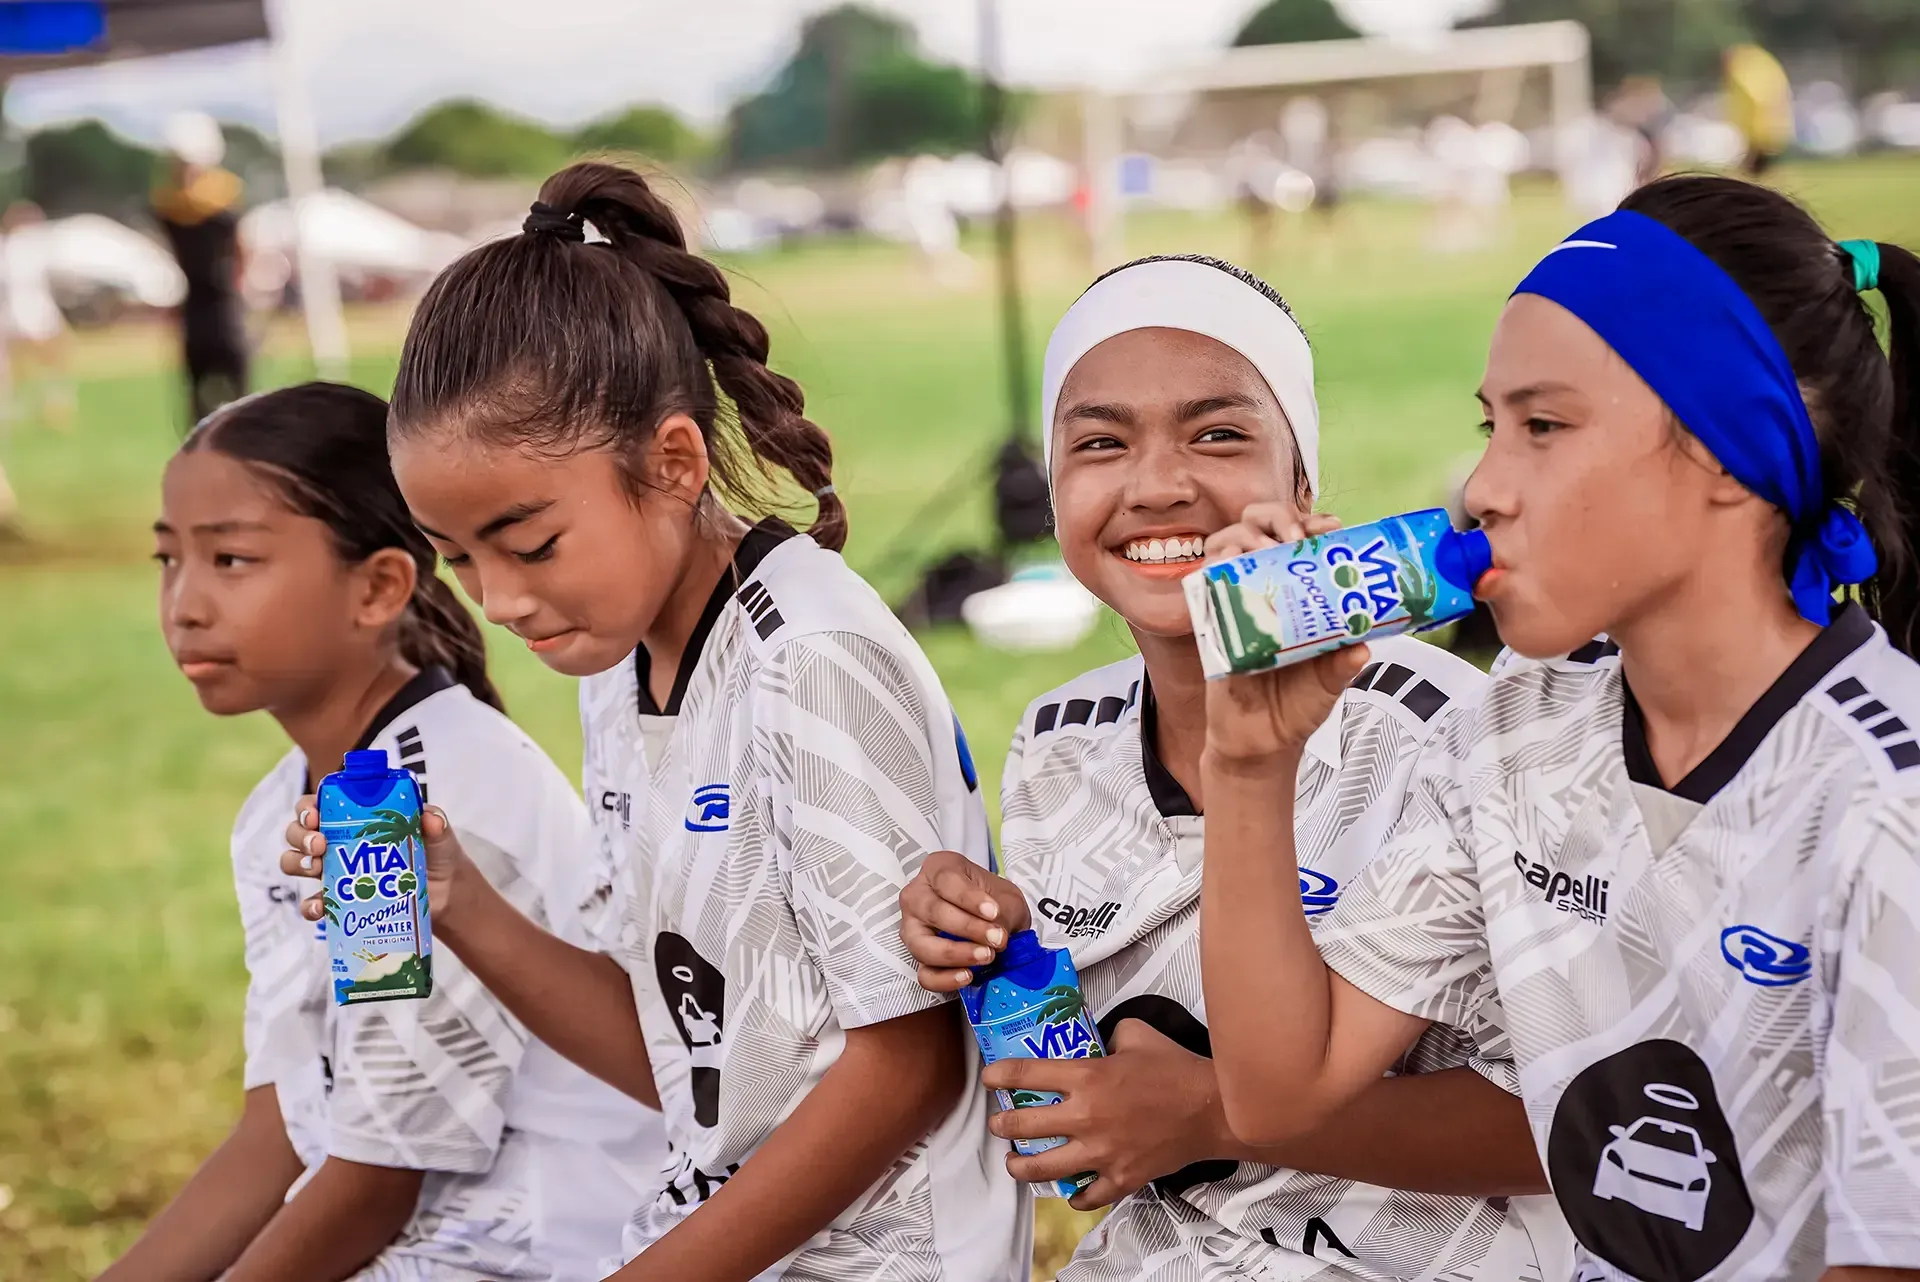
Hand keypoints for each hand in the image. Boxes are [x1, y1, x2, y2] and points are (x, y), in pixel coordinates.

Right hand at [281, 800, 470, 934]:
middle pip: (297, 833)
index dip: (306, 808)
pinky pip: (313, 903)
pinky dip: (310, 905)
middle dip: (300, 836)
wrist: (445, 894)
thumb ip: (435, 822)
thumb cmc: (435, 854)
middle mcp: (337, 843)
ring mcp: (335, 873)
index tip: (315, 815)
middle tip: (320, 844)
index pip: (317, 805)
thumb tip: (430, 819)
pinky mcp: (339, 902)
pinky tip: (320, 907)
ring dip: (297, 863)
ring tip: (318, 868)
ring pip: (295, 863)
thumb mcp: (438, 833)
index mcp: (354, 819)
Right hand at [899, 850, 1031, 991]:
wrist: (993, 918)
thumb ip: (1003, 913)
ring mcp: (912, 928)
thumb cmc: (993, 900)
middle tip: (996, 938)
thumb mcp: (1005, 898)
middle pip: (933, 911)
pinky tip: (967, 975)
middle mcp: (917, 896)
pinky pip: (924, 973)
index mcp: (938, 869)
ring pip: (921, 944)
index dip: (969, 898)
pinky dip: (944, 978)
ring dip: (955, 954)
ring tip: (986, 956)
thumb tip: (997, 937)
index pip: (947, 881)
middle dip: (967, 928)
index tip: (993, 912)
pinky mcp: (917, 958)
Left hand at [983, 1019, 1218, 1210]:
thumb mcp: (1136, 1034)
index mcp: (1087, 1077)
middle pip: (1024, 1126)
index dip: (1000, 1076)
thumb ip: (1108, 1035)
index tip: (990, 1078)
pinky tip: (1069, 1191)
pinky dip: (1075, 1196)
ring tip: (1015, 1163)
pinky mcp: (1121, 1177)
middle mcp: (1086, 1117)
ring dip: (1021, 1167)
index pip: (1026, 1075)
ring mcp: (1101, 1152)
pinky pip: (1086, 1196)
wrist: (1212, 1109)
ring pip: (1044, 1169)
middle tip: (998, 1124)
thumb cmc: (1176, 1070)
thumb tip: (1097, 1040)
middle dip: (1002, 1125)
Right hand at [1203, 504, 1367, 762]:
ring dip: (1246, 536)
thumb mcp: (1326, 687)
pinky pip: (1206, 583)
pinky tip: (1230, 562)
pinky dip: (1216, 565)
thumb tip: (1363, 647)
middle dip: (1277, 518)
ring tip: (1264, 547)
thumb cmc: (1295, 710)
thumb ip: (1341, 668)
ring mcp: (1237, 602)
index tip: (1330, 527)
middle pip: (1262, 529)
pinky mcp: (1212, 622)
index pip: (1303, 543)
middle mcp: (1267, 591)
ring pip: (1230, 544)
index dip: (1313, 524)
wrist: (1257, 746)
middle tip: (1295, 537)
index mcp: (1300, 598)